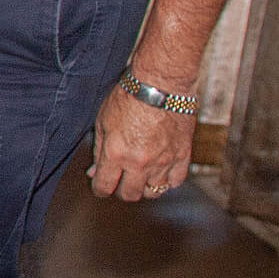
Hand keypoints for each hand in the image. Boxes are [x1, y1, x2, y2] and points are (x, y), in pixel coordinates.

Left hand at [89, 83, 195, 201]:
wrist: (160, 83)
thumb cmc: (129, 96)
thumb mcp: (103, 121)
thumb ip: (99, 150)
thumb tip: (95, 172)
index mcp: (116, 153)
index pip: (104, 187)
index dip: (100, 189)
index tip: (101, 186)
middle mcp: (140, 162)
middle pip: (130, 194)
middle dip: (121, 190)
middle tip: (121, 180)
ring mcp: (164, 161)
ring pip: (154, 192)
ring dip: (145, 186)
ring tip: (141, 175)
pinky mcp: (182, 155)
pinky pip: (176, 181)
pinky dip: (168, 180)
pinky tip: (161, 170)